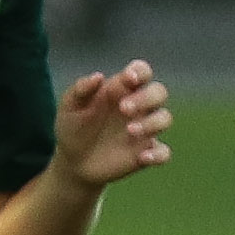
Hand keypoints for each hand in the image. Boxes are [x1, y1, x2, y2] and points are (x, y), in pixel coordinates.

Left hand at [53, 59, 170, 187]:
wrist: (71, 163)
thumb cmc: (72, 127)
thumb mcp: (69, 107)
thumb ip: (80, 89)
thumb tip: (98, 76)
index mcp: (121, 89)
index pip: (142, 71)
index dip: (141, 71)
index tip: (129, 78)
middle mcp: (138, 107)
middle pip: (159, 92)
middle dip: (146, 98)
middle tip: (123, 109)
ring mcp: (144, 130)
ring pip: (164, 118)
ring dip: (152, 123)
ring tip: (130, 131)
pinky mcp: (145, 153)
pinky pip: (163, 152)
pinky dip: (158, 154)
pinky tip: (143, 157)